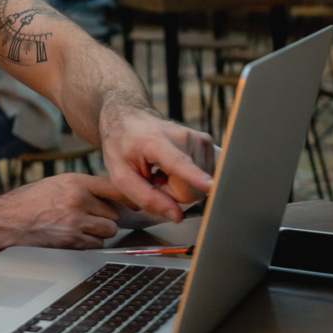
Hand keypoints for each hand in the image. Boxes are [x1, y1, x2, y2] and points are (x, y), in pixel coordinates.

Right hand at [0, 173, 126, 248]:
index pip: (113, 187)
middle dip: (105, 218)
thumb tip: (108, 195)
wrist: (6, 220)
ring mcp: (76, 222)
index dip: (127, 196)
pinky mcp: (72, 241)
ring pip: (108, 231)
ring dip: (100, 232)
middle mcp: (78, 200)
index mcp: (75, 182)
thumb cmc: (27, 201)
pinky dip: (90, 243)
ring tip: (82, 228)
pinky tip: (74, 237)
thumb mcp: (55, 183)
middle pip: (114, 214)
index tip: (134, 202)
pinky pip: (96, 245)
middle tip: (91, 218)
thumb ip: (81, 187)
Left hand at [99, 108, 216, 223]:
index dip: (196, 177)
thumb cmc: (122, 145)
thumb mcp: (120, 175)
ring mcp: (198, 138)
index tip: (212, 185)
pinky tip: (172, 168)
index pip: (179, 163)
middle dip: (170, 192)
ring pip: (197, 186)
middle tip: (153, 178)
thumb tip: (176, 216)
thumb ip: (146, 197)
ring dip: (177, 185)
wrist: (129, 117)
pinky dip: (186, 178)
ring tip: (160, 170)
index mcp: (156, 142)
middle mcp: (183, 137)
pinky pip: (203, 177)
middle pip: (189, 188)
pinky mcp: (207, 142)